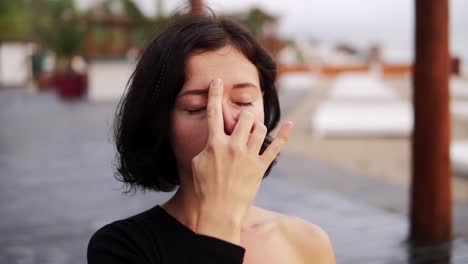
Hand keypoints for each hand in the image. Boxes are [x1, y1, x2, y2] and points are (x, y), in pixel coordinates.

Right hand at [192, 78, 293, 243]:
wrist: (219, 211)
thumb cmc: (205, 188)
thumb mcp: (197, 163)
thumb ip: (207, 145)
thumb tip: (215, 136)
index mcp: (215, 144)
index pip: (213, 113)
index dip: (215, 94)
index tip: (217, 81)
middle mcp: (233, 146)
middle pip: (244, 117)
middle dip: (244, 114)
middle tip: (241, 120)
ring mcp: (249, 156)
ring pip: (260, 129)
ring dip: (257, 126)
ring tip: (252, 131)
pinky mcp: (260, 167)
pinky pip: (276, 148)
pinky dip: (284, 136)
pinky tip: (290, 125)